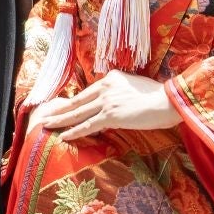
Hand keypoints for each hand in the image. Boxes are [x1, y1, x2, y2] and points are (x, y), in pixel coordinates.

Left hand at [32, 71, 180, 141]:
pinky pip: (88, 125)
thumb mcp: (136, 88)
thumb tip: (114, 106)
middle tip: (45, 113)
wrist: (167, 101)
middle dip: (60, 108)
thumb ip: (121, 93)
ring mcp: (106, 101)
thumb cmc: (158, 97)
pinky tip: (64, 136)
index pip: (88, 92)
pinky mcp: (110, 115)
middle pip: (78, 100)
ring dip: (60, 119)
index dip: (74, 100)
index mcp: (112, 78)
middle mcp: (106, 86)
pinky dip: (74, 131)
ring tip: (47, 124)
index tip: (63, 105)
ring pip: (78, 112)